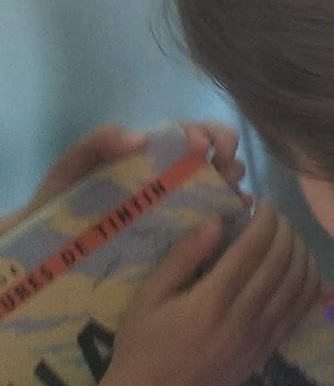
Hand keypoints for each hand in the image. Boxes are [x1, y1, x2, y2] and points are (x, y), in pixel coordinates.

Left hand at [0, 122, 247, 239]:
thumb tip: (140, 137)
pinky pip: (214, 225)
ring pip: (221, 189)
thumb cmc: (61, 201)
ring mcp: (178, 209)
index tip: (203, 149)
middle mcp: (172, 177)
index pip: (193, 133)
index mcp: (152, 154)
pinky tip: (233, 224)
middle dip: (230, 160)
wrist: (47, 252)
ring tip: (232, 201)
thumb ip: (97, 142)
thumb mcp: (73, 167)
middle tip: (225, 176)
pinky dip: (231, 219)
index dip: (208, 134)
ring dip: (233, 187)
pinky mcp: (179, 241)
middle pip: (216, 158)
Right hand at [95, 203, 320, 385]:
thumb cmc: (141, 347)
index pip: (254, 247)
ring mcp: (258, 338)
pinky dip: (309, 285)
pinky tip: (304, 268)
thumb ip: (183, 256)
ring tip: (290, 237)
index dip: (266, 219)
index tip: (263, 204)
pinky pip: (299, 313)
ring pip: (297, 285)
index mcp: (211, 300)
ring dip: (301, 253)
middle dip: (285, 230)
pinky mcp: (265, 353)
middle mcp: (242, 317)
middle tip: (276, 216)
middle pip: (281, 261)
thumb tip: (218, 221)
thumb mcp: (149, 296)